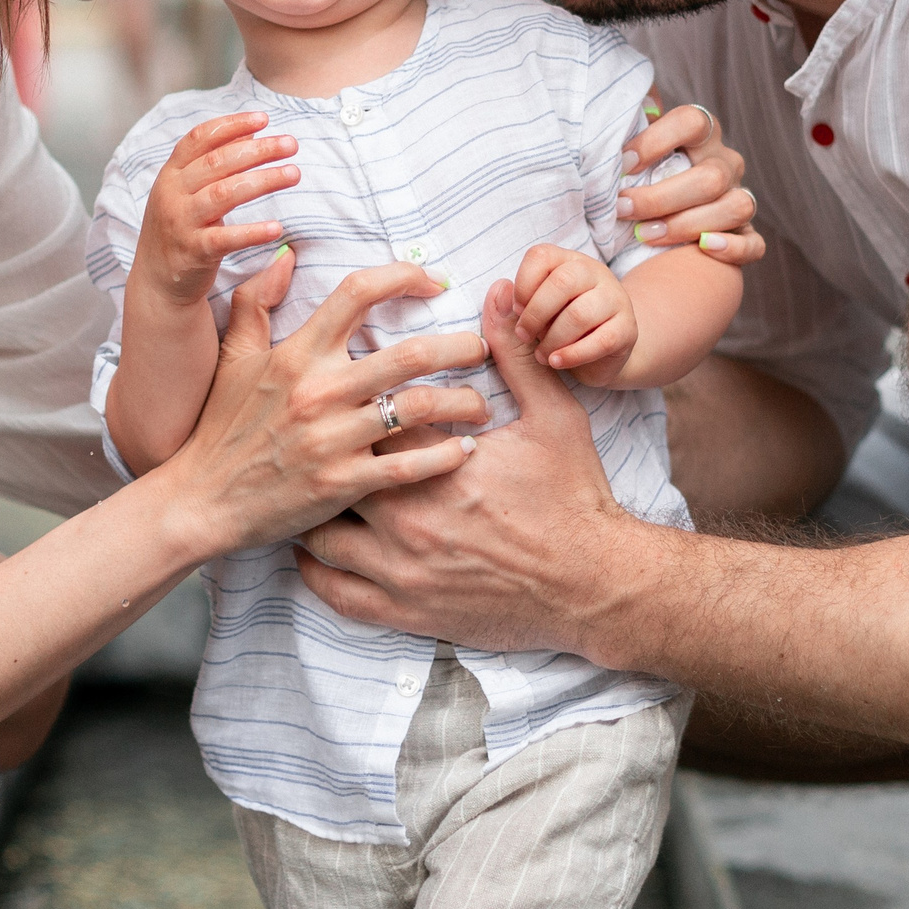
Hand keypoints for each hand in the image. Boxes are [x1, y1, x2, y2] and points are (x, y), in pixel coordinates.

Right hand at [136, 111, 298, 306]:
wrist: (156, 280)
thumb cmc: (179, 227)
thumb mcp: (187, 191)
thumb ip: (213, 162)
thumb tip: (251, 133)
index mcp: (171, 174)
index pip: (199, 139)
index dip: (231, 125)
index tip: (262, 118)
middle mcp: (172, 194)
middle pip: (217, 163)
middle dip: (258, 150)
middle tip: (291, 144)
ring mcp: (181, 223)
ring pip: (223, 194)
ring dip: (263, 181)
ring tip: (294, 174)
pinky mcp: (193, 252)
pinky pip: (225, 239)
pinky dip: (252, 232)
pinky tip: (277, 228)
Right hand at [162, 251, 495, 554]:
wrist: (200, 500)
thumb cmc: (220, 426)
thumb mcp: (232, 357)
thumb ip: (257, 301)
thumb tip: (286, 254)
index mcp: (297, 352)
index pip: (358, 292)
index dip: (404, 275)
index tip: (433, 281)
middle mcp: (319, 390)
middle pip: (410, 354)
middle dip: (459, 347)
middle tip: (479, 349)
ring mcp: (332, 438)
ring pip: (420, 408)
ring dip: (464, 402)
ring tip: (481, 404)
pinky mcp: (343, 483)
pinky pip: (411, 464)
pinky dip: (447, 455)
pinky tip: (464, 450)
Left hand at [295, 280, 640, 658]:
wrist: (594, 583)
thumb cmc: (575, 496)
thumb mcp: (554, 415)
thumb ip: (516, 356)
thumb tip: (495, 296)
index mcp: (435, 463)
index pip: (367, 418)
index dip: (357, 403)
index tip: (356, 395)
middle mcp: (407, 517)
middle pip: (334, 473)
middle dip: (329, 455)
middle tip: (325, 441)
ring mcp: (401, 570)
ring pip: (321, 536)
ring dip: (316, 513)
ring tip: (316, 491)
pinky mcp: (404, 612)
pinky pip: (335, 593)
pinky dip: (316, 572)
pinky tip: (315, 551)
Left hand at [510, 244, 634, 384]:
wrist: (604, 352)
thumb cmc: (560, 326)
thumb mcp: (534, 313)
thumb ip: (512, 305)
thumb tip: (499, 291)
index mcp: (568, 261)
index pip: (541, 256)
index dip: (522, 284)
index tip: (515, 310)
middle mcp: (595, 273)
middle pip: (562, 282)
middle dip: (535, 313)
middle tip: (523, 335)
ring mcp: (616, 300)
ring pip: (580, 314)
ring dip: (552, 339)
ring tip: (541, 355)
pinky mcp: (628, 330)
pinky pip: (600, 341)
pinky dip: (572, 355)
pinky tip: (556, 362)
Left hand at [620, 99, 763, 267]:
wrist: (658, 212)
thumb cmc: (641, 175)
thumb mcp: (633, 151)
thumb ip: (624, 133)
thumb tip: (606, 121)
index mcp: (702, 133)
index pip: (691, 121)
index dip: (656, 140)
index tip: (623, 164)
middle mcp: (725, 162)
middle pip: (710, 176)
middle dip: (661, 198)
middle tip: (623, 209)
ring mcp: (739, 196)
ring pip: (735, 207)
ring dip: (687, 224)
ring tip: (645, 235)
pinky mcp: (745, 232)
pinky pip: (753, 243)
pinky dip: (732, 248)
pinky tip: (702, 247)